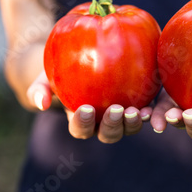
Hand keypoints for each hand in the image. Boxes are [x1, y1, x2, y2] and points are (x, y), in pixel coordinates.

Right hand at [26, 71, 151, 142]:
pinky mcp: (139, 103)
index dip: (82, 123)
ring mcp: (122, 115)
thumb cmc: (61, 67)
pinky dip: (150, 114)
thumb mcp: (47, 75)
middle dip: (112, 126)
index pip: (80, 129)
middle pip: (108, 134)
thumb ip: (40, 89)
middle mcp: (103, 122)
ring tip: (136, 111)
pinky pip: (145, 113)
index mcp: (81, 120)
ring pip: (128, 128)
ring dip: (132, 124)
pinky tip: (151, 106)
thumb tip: (41, 103)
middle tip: (116, 110)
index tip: (85, 108)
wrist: (84, 57)